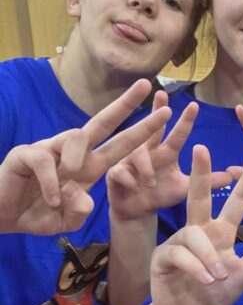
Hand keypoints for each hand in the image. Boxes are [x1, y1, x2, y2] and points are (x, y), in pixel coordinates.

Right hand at [0, 78, 170, 234]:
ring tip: (71, 178)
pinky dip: (51, 183)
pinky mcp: (27, 154)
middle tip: (147, 84)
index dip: (142, 130)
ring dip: (78, 159)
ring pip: (75, 136)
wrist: (2, 216)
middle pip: (102, 122)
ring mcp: (50, 149)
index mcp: (89, 166)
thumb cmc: (37, 213)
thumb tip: (85, 199)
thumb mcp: (66, 219)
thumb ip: (80, 212)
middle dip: (126, 104)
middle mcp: (73, 153)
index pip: (121, 144)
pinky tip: (50, 199)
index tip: (166, 112)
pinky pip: (46, 161)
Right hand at [107, 92, 231, 220]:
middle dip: (156, 112)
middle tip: (162, 94)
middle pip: (152, 128)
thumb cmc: (160, 194)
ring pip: (137, 154)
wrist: (137, 210)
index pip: (178, 134)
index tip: (194, 105)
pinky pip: (120, 171)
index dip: (185, 121)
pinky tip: (133, 186)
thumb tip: (232, 177)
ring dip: (145, 166)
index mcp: (166, 153)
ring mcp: (130, 160)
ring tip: (151, 181)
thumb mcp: (185, 188)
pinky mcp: (116, 174)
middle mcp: (149, 151)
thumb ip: (206, 181)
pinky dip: (128, 178)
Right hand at [150, 145, 242, 304]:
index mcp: (220, 232)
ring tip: (218, 276)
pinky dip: (195, 267)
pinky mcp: (163, 256)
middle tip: (201, 148)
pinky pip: (180, 254)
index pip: (235, 201)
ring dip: (208, 256)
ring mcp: (178, 242)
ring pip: (193, 235)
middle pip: (199, 197)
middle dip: (200, 173)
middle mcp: (199, 231)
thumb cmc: (215, 294)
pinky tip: (206, 279)